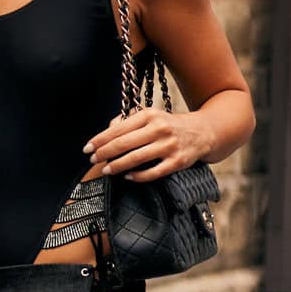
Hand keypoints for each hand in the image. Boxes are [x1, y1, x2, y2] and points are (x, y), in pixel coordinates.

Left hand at [85, 106, 205, 182]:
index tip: (87, 148)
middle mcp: (159, 128)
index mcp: (149, 115)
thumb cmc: (170, 126)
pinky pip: (152, 173)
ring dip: (117, 166)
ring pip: (136, 158)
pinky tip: (127, 177)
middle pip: (124, 143)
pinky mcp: (177, 162)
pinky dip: (137, 176)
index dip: (100, 140)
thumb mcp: (151, 117)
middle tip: (93, 160)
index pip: (118, 129)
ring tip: (106, 170)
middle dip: (104, 153)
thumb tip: (107, 131)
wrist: (203, 132)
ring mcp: (169, 146)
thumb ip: (129, 122)